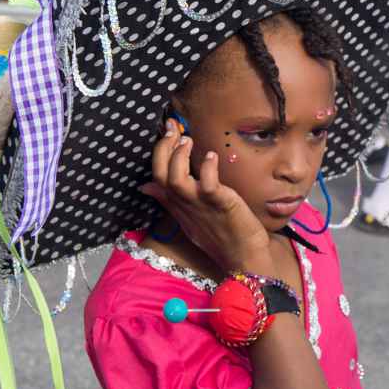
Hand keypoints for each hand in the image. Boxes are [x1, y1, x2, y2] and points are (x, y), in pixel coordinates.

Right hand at [140, 120, 271, 271]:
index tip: (167, 131)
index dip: (158, 151)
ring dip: (179, 157)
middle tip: (173, 130)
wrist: (243, 257)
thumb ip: (167, 200)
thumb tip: (146, 185)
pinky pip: (209, 185)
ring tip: (189, 141)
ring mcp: (201, 204)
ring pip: (177, 180)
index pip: (156, 175)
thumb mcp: (186, 217)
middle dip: (163, 149)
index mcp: (176, 204)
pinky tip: (212, 156)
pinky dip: (208, 168)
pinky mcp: (220, 204)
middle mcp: (184, 204)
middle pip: (161, 174)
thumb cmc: (218, 235)